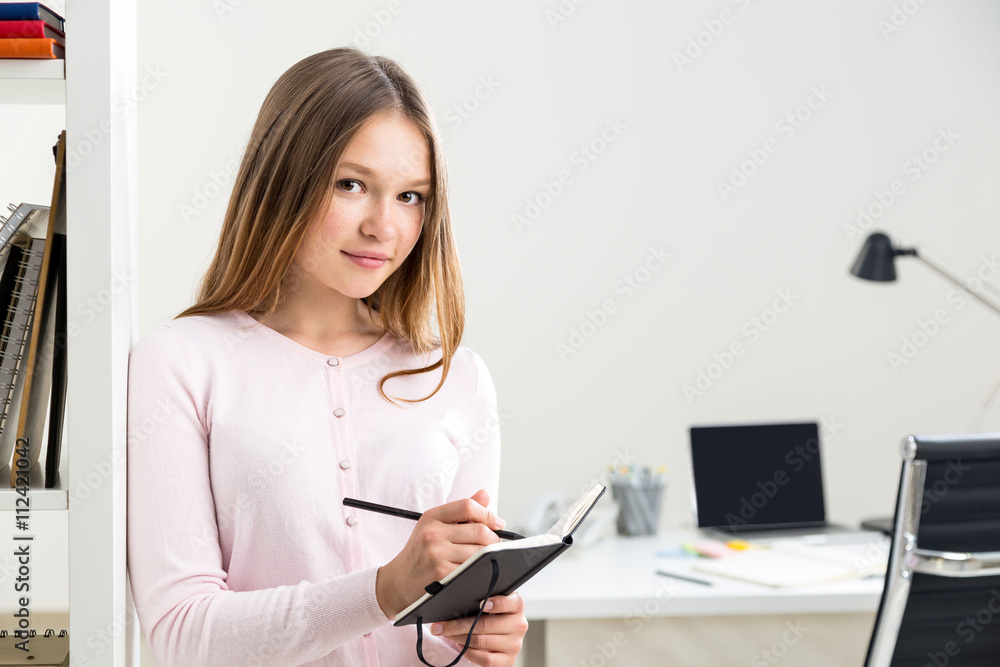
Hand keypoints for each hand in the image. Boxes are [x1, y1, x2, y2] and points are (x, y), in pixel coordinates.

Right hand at [376, 489, 503, 617]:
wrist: (397, 582)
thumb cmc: (419, 553)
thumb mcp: (434, 526)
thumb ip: (461, 511)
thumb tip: (485, 495)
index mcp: (432, 517)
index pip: (468, 506)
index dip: (488, 514)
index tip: (497, 523)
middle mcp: (433, 533)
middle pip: (479, 531)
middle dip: (493, 539)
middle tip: (494, 545)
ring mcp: (436, 554)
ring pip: (479, 552)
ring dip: (488, 557)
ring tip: (484, 559)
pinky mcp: (441, 574)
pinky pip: (472, 570)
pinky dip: (479, 571)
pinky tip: (475, 571)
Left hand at [430, 592, 527, 666]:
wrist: (499, 639)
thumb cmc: (491, 616)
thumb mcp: (490, 604)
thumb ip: (482, 598)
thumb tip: (456, 599)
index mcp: (517, 606)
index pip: (512, 602)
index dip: (497, 603)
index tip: (481, 603)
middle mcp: (519, 625)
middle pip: (487, 624)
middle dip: (459, 625)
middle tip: (441, 625)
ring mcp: (514, 645)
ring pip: (482, 642)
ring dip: (459, 638)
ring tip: (446, 634)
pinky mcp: (507, 661)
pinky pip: (485, 659)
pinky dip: (469, 652)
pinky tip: (460, 645)